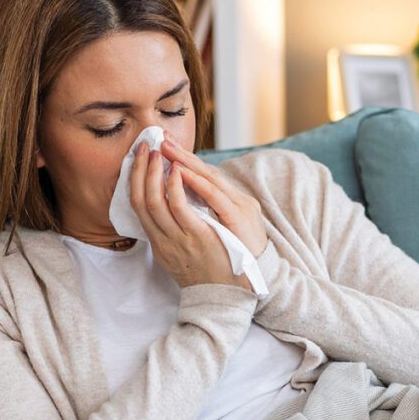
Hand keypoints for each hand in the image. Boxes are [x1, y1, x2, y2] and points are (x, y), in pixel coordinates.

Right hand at [130, 140, 251, 291]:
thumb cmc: (208, 274)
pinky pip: (178, 207)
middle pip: (139, 200)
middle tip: (145, 148)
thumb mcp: (181, 255)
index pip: (136, 206)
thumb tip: (170, 209)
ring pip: (153, 201)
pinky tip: (177, 171)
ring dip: (154, 173)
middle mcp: (162, 241)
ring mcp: (177, 239)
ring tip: (160, 152)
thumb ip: (172, 233)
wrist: (225, 297)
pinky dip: (174, 186)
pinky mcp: (195, 236)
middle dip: (141, 170)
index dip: (135, 180)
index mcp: (158, 243)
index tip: (139, 160)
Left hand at [159, 135, 268, 258]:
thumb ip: (214, 211)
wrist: (256, 281)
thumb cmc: (239, 258)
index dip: (187, 160)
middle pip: (206, 172)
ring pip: (208, 180)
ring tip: (165, 151)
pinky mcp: (234, 221)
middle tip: (162, 139)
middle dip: (182, 154)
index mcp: (235, 204)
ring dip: (183, 164)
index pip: (207, 176)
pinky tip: (179, 173)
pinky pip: (210, 198)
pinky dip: (194, 183)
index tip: (167, 146)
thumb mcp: (229, 230)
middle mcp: (238, 201)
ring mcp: (239, 209)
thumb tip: (189, 196)